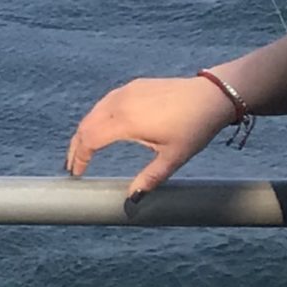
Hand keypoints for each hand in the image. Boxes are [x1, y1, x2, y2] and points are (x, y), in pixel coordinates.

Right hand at [64, 75, 236, 198]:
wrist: (213, 95)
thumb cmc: (195, 127)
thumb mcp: (173, 157)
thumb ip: (149, 178)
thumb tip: (131, 200)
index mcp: (126, 122)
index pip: (89, 140)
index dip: (79, 158)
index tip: (77, 174)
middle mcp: (119, 104)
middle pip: (85, 126)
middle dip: (76, 147)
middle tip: (72, 165)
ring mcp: (125, 92)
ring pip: (93, 113)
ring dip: (84, 131)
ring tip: (83, 148)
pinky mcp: (133, 86)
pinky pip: (106, 103)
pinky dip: (96, 118)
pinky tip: (101, 127)